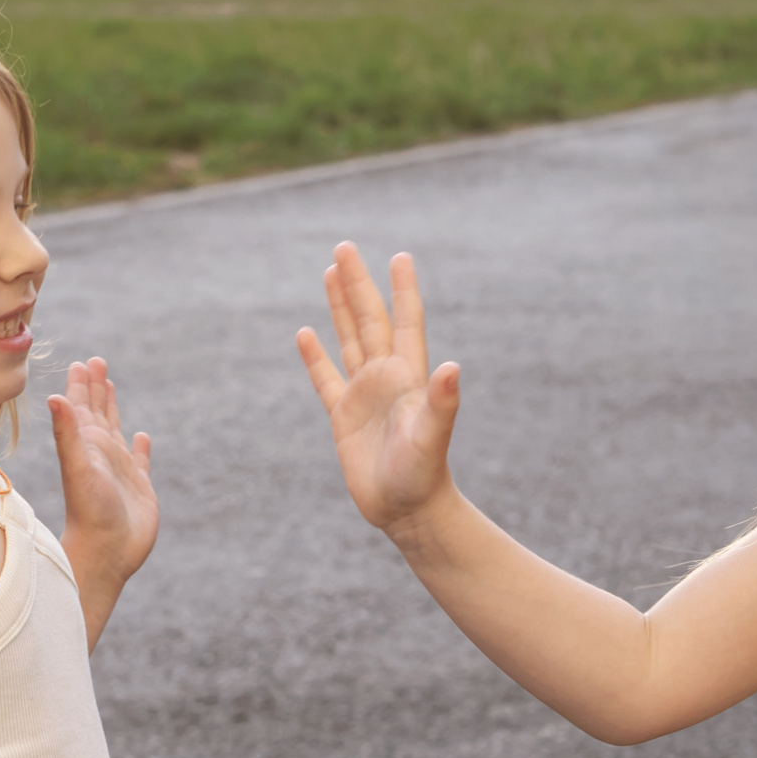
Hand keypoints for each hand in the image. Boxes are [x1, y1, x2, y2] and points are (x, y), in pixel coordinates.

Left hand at [50, 356, 156, 582]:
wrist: (106, 552)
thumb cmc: (89, 511)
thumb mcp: (78, 467)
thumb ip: (67, 432)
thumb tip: (54, 396)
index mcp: (86, 445)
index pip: (82, 407)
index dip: (82, 385)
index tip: (82, 362)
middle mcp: (101, 454)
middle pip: (98, 412)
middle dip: (96, 387)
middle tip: (96, 362)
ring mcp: (120, 470)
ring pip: (116, 430)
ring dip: (113, 408)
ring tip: (111, 387)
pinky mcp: (139, 487)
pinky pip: (140, 460)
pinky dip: (142, 448)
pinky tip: (143, 437)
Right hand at [295, 244, 462, 533]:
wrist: (408, 510)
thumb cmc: (423, 475)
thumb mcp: (432, 436)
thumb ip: (441, 402)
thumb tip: (452, 369)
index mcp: (408, 376)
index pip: (405, 321)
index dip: (402, 289)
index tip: (401, 256)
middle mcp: (386, 378)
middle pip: (369, 320)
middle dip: (357, 283)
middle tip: (344, 247)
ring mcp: (364, 395)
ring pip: (348, 339)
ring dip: (339, 307)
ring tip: (330, 273)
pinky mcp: (343, 417)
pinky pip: (326, 378)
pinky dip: (315, 357)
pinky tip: (305, 333)